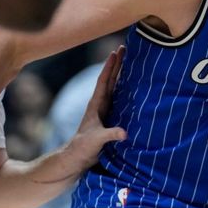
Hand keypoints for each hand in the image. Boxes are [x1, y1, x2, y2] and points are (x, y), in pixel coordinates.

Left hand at [61, 46, 127, 172]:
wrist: (76, 159)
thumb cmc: (82, 148)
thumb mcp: (96, 141)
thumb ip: (109, 135)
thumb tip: (124, 132)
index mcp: (95, 105)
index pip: (104, 81)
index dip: (110, 67)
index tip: (116, 52)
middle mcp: (100, 105)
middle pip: (109, 80)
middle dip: (117, 64)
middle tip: (124, 48)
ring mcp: (104, 111)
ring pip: (114, 88)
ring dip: (121, 74)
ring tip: (129, 62)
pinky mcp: (109, 119)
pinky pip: (118, 100)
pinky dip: (124, 90)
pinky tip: (132, 87)